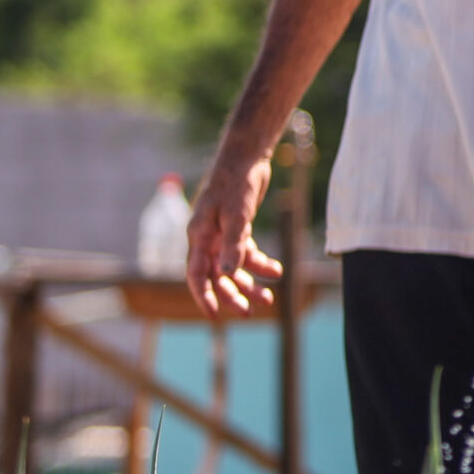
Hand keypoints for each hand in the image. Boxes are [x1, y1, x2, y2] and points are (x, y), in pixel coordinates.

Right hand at [186, 154, 280, 317]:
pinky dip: (260, 263)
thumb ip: (234, 245)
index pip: (196, 275)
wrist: (247, 156)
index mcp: (199, 235)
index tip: (215, 317)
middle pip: (217, 276)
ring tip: (269, 299)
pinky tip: (277, 270)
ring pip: (233, 268)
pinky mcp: (237, 229)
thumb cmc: (236, 181)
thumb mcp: (237, 214)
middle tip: (249, 312)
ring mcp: (222, 234)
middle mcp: (207, 238)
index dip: (204, 297)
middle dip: (232, 295)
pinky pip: (247, 254)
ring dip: (250, 283)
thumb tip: (230, 274)